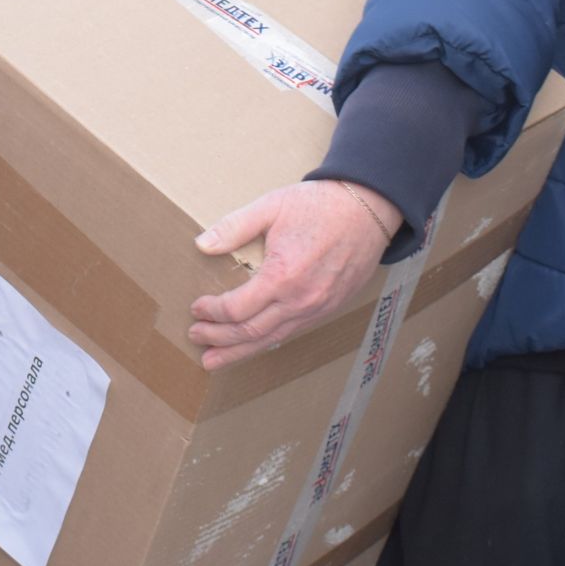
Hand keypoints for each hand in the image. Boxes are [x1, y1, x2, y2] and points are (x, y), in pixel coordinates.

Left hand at [188, 180, 396, 370]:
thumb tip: (202, 244)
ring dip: (240, 351)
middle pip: (251, 332)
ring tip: (215, 360)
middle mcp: (300, 300)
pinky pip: (292, 332)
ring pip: (272, 339)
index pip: (237, 309)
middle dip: (219, 338)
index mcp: (282, 275)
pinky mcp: (329, 308)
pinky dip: (267, 342)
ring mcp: (317, 308)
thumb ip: (234, 227)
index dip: (212, 312)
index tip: (196, 308)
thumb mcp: (271, 207)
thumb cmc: (319, 205)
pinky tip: (253, 344)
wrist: (368, 210)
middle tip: (196, 337)